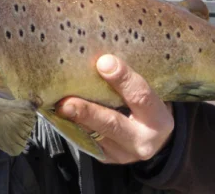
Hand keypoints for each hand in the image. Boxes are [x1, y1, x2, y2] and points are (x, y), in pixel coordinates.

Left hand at [56, 55, 173, 163]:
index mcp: (159, 119)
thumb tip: (102, 57)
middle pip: (111, 124)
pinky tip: (59, 115)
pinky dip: (72, 126)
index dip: (123, 79)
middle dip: (87, 112)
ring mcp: (122, 153)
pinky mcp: (106, 157)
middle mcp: (142, 140)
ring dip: (72, 119)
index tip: (104, 62)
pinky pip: (86, 141)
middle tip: (65, 103)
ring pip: (93, 135)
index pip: (141, 96)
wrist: (154, 138)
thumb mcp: (149, 92)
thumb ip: (129, 80)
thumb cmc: (147, 106)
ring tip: (56, 106)